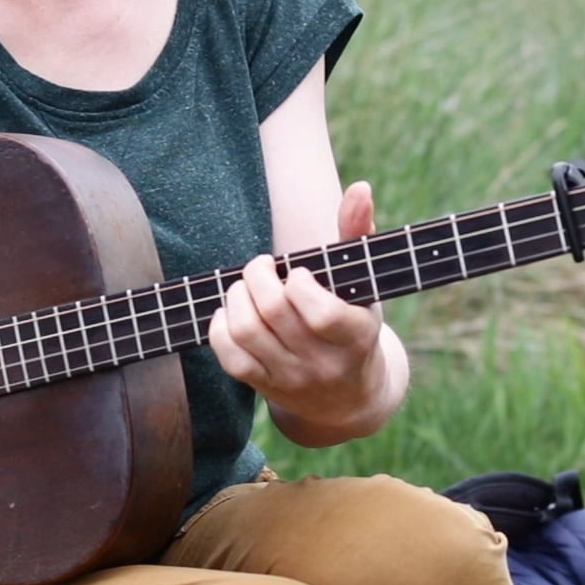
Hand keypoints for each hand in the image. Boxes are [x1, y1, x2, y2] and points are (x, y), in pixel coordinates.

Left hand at [209, 182, 393, 440]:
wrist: (349, 398)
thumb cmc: (354, 323)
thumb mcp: (364, 283)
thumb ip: (358, 233)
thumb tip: (361, 187)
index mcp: (356, 336)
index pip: (320, 312)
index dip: (299, 283)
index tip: (298, 272)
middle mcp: (324, 363)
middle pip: (272, 312)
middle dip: (257, 276)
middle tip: (262, 267)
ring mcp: (292, 379)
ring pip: (246, 331)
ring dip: (236, 296)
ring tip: (246, 286)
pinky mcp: (266, 388)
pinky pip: (230, 357)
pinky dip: (221, 327)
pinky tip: (232, 312)